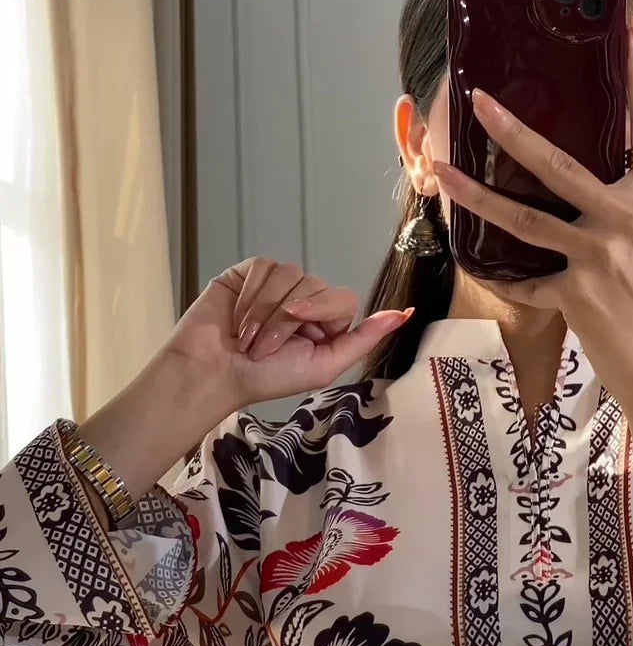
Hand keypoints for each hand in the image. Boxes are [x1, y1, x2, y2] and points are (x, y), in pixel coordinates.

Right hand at [166, 258, 409, 417]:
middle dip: (287, 321)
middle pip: (315, 286)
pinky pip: (264, 267)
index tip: (301, 333)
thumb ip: (364, 338)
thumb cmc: (266, 378)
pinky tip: (238, 316)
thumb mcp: (324, 365)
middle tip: (264, 348)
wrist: (213, 373)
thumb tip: (405, 314)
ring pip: (289, 275)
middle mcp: (304, 298)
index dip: (322, 314)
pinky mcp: (248, 272)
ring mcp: (276, 283)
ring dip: (266, 312)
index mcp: (325, 321)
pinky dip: (251, 295)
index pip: (343, 298)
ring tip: (248, 337)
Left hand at [432, 13, 632, 406]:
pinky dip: (501, 274)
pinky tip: (473, 260)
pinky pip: (525, 277)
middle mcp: (628, 218)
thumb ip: (619, 205)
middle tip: (477, 102)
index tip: (632, 21)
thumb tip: (578, 177)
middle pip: (558, 165)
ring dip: (475, 195)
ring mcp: (600, 256)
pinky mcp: (575, 293)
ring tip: (440, 172)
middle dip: (512, 132)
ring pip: (524, 218)